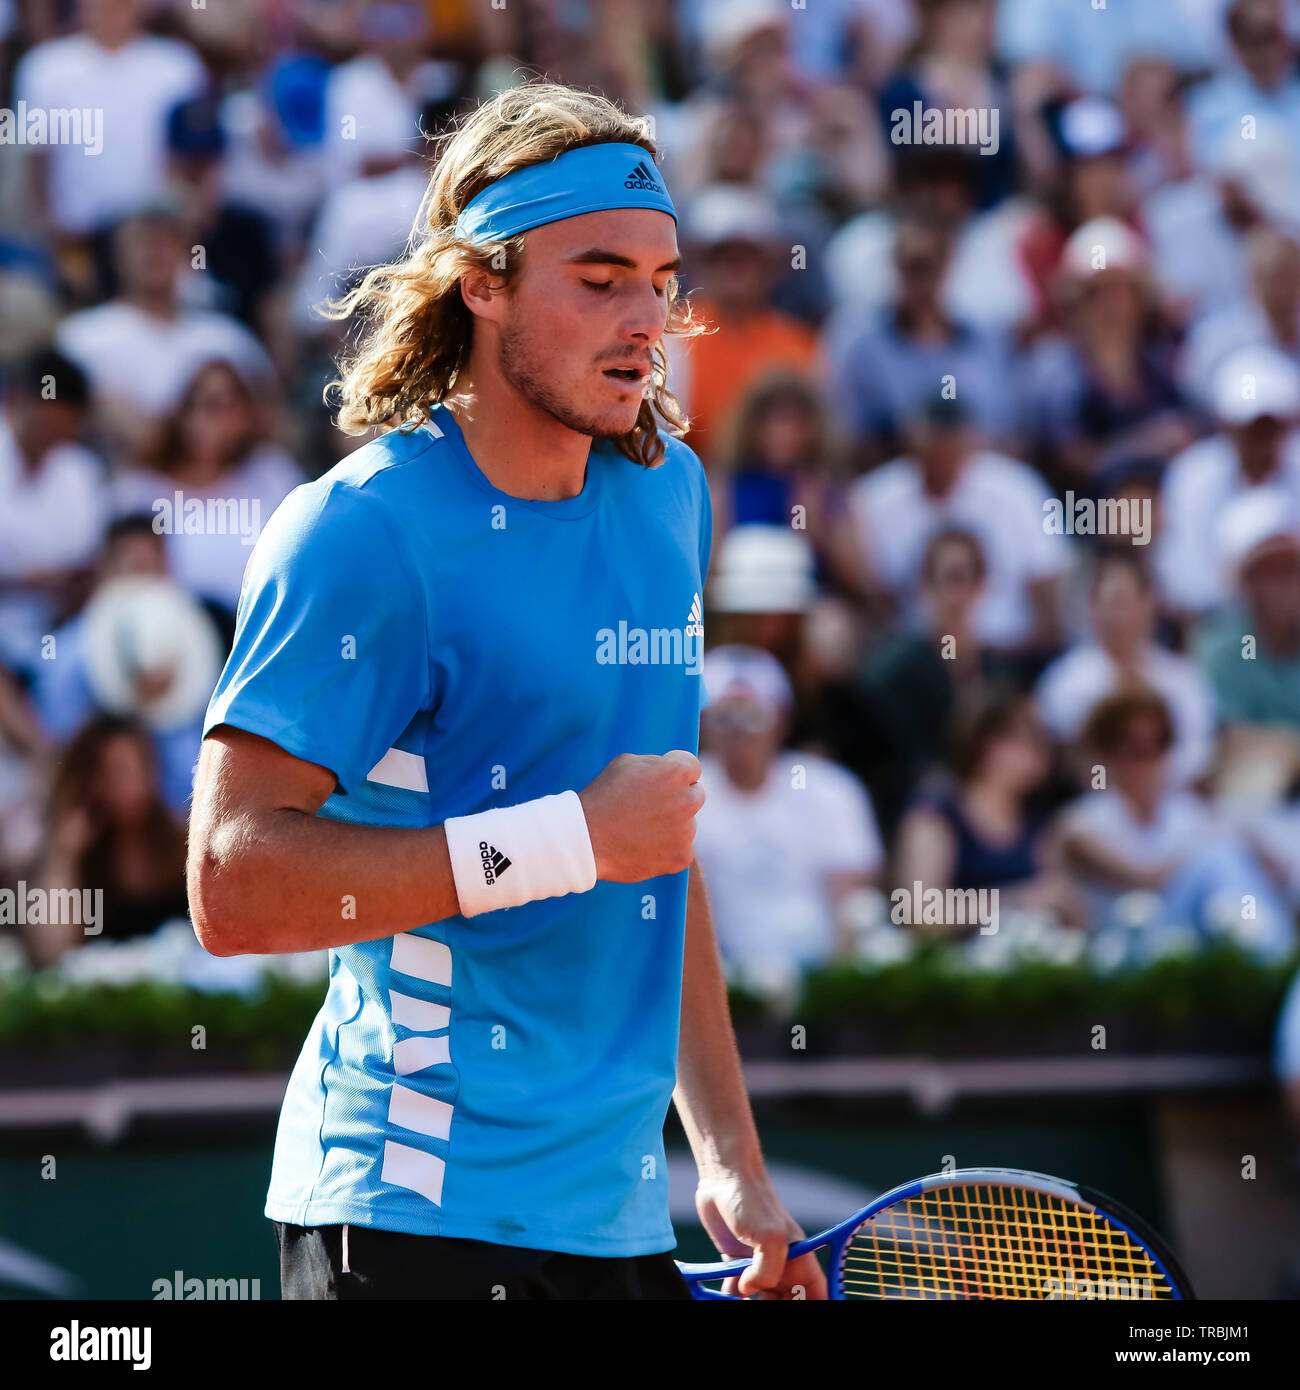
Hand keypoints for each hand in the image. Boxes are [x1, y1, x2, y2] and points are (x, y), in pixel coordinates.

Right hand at [578, 750, 703, 882]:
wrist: (585, 839)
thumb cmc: (602, 797)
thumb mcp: (626, 763)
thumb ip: (656, 763)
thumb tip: (670, 769)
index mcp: (676, 772)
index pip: (692, 767)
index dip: (675, 773)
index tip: (663, 781)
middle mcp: (688, 800)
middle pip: (696, 795)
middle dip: (680, 797)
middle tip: (652, 806)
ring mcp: (687, 831)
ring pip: (688, 824)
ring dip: (672, 825)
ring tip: (641, 829)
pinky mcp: (681, 856)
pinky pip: (682, 849)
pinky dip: (667, 849)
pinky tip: (644, 846)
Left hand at [696, 1170, 828, 1299]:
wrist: (724, 1178)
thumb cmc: (753, 1199)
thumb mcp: (770, 1237)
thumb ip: (766, 1272)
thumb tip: (747, 1290)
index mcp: (801, 1263)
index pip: (817, 1296)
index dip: (813, 1306)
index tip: (798, 1312)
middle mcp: (783, 1269)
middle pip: (787, 1303)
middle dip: (774, 1308)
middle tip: (759, 1301)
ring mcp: (759, 1267)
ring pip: (759, 1301)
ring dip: (750, 1304)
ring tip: (740, 1294)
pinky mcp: (736, 1265)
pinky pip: (736, 1292)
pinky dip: (730, 1296)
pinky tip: (726, 1288)